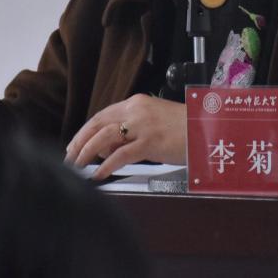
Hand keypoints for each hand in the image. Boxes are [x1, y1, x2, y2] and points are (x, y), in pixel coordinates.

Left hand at [64, 94, 185, 178]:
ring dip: (86, 153)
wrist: (208, 128)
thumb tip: (107, 146)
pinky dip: (106, 165)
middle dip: (79, 142)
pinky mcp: (151, 142)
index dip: (85, 131)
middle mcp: (137, 110)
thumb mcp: (154, 122)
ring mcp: (143, 125)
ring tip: (77, 166)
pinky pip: (121, 155)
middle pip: (98, 124)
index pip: (102, 115)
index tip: (74, 144)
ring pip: (104, 137)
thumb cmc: (185, 127)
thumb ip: (130, 130)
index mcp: (137, 103)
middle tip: (69, 157)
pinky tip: (98, 174)